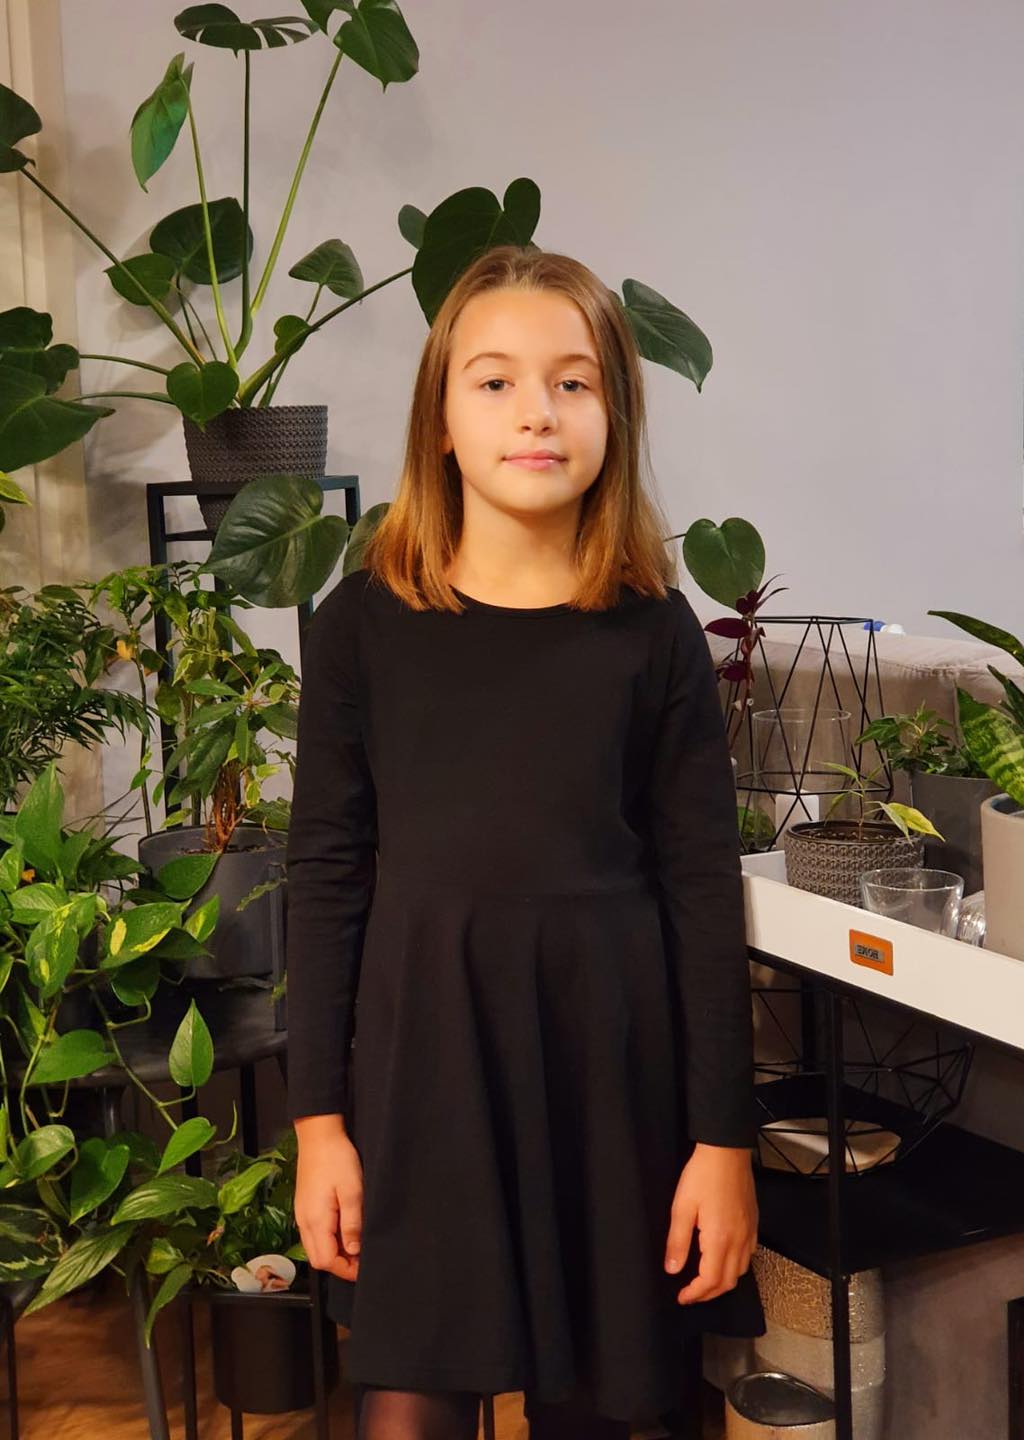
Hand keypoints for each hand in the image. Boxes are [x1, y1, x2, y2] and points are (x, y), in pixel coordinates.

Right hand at [294, 1113, 363, 1281]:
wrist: (318, 1134)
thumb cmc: (336, 1158)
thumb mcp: (352, 1191)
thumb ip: (352, 1224)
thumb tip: (354, 1251)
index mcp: (315, 1221)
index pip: (326, 1261)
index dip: (346, 1269)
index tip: (363, 1266)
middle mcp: (304, 1221)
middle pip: (318, 1258)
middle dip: (340, 1264)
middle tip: (361, 1258)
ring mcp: (302, 1214)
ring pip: (315, 1247)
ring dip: (334, 1252)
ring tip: (355, 1242)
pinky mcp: (305, 1206)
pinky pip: (314, 1233)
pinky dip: (328, 1239)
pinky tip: (343, 1228)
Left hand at [664, 1142, 757, 1304]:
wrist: (726, 1151)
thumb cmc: (704, 1174)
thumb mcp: (682, 1207)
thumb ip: (677, 1241)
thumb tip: (673, 1269)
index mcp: (720, 1239)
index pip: (710, 1281)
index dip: (695, 1294)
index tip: (682, 1297)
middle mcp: (739, 1240)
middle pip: (728, 1282)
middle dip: (708, 1294)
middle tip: (690, 1293)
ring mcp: (749, 1232)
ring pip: (741, 1271)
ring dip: (723, 1282)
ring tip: (705, 1281)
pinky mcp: (753, 1223)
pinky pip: (749, 1255)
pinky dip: (736, 1266)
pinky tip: (724, 1259)